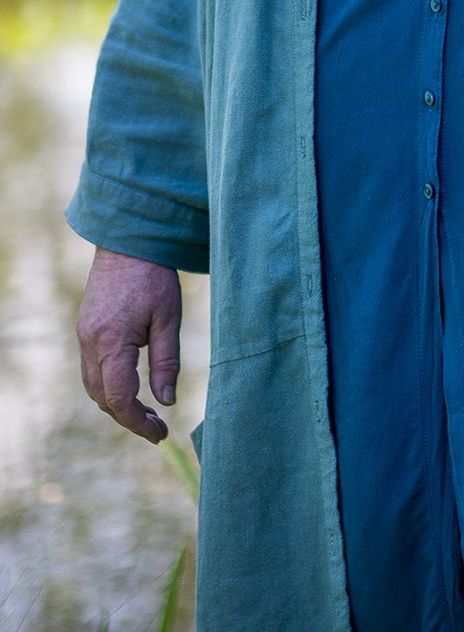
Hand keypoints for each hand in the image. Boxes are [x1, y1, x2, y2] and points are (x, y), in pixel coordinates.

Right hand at [76, 247, 181, 442]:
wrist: (127, 240)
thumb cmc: (153, 276)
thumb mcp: (169, 318)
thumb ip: (166, 362)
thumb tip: (167, 402)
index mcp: (112, 343)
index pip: (119, 399)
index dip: (138, 422)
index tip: (160, 434)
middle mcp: (91, 343)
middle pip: (103, 398)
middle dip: (129, 418)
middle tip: (158, 427)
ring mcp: (84, 336)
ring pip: (94, 386)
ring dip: (116, 404)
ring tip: (147, 413)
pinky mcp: (86, 329)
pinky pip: (92, 369)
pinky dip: (108, 385)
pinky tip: (130, 386)